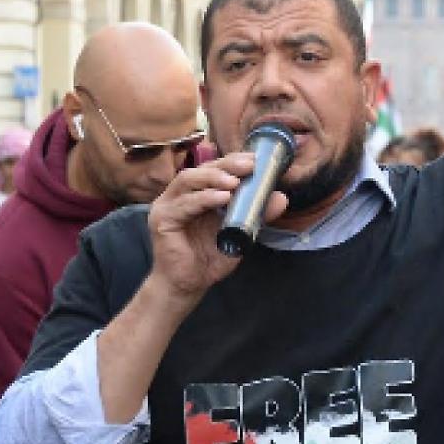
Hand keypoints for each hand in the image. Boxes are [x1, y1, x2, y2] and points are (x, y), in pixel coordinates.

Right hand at [146, 153, 287, 305]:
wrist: (190, 284)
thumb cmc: (211, 257)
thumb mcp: (241, 233)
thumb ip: (257, 215)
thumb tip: (281, 197)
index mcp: (197, 193)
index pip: (214, 170)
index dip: (233, 161)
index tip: (256, 160)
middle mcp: (180, 195)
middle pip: (201, 170)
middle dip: (226, 165)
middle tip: (249, 165)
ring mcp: (168, 205)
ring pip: (188, 180)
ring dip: (213, 178)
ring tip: (235, 182)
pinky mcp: (162, 220)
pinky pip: (183, 205)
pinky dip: (203, 199)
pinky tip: (222, 198)